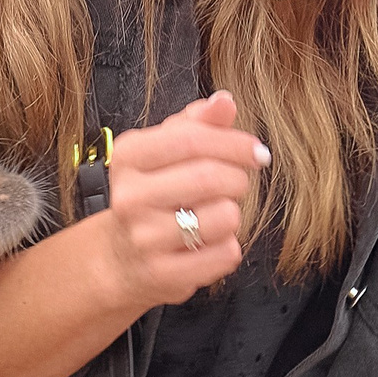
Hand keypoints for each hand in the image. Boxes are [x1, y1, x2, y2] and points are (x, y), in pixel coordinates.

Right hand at [95, 91, 267, 310]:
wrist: (120, 258)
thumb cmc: (152, 194)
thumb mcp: (164, 151)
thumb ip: (197, 124)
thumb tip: (225, 101)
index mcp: (128, 157)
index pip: (193, 139)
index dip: (235, 143)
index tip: (257, 152)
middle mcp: (130, 197)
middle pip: (212, 177)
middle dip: (238, 179)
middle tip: (234, 185)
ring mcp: (144, 239)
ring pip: (225, 217)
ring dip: (232, 214)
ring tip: (212, 215)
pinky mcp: (164, 275)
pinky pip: (225, 254)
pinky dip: (227, 248)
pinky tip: (207, 244)